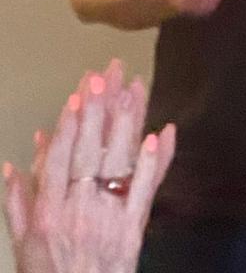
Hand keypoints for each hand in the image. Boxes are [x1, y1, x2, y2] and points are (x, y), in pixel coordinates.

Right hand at [2, 59, 175, 272]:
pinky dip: (152, 163)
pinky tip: (158, 134)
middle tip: (107, 75)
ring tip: (134, 88)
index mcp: (48, 211)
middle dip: (99, 110)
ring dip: (127, 122)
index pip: (58, 159)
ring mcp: (107, 217)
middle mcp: (77, 209)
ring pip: (118, 163)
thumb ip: (17, 200)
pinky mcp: (133, 228)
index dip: (69, 124)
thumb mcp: (22, 242)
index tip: (77, 93)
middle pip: (89, 151)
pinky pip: (144, 191)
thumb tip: (13, 162)